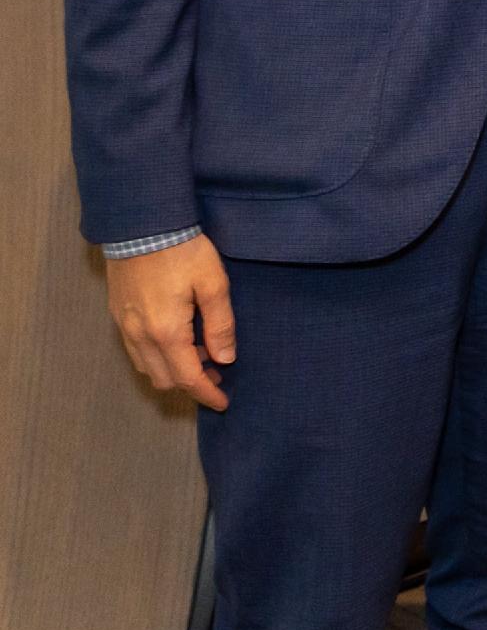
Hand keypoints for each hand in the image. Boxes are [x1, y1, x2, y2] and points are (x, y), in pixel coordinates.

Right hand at [106, 237, 236, 411]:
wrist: (141, 226)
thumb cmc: (182, 251)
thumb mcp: (213, 283)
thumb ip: (220, 324)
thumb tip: (225, 359)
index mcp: (166, 332)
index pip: (187, 377)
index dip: (206, 394)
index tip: (223, 403)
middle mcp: (140, 336)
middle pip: (164, 379)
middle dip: (191, 383)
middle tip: (217, 373)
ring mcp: (124, 327)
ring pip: (147, 368)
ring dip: (173, 371)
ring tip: (201, 356)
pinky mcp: (118, 316)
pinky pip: (136, 352)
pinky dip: (156, 358)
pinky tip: (176, 341)